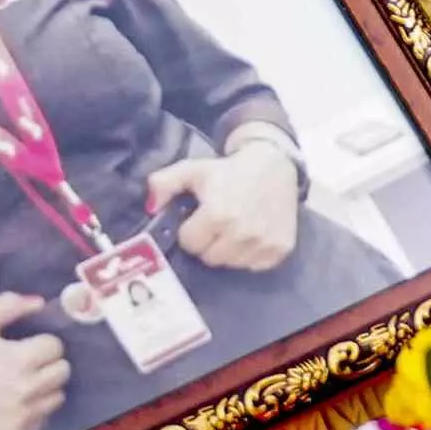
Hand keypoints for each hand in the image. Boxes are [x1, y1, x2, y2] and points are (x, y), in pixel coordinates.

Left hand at [149, 134, 303, 271]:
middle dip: (208, 243)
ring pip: (231, 264)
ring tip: (234, 230)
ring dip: (228, 250)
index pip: (190, 243)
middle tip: (217, 225)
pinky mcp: (280, 249)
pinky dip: (250, 255)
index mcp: (218, 214)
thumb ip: (164, 184)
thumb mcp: (193, 170)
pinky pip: (254, 266)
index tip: (200, 219)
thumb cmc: (229, 170)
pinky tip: (252, 236)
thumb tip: (150, 207)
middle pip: (210, 258)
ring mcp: (263, 243)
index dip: (191, 231)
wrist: (275, 164)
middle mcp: (241, 233)